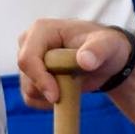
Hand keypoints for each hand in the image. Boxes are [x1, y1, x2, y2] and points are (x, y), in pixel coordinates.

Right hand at [16, 18, 133, 107]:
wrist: (105, 59)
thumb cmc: (105, 46)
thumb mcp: (107, 45)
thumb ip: (98, 50)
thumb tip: (84, 60)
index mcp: (42, 30)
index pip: (27, 59)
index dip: (39, 79)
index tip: (56, 96)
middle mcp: (30, 43)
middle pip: (26, 76)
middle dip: (46, 89)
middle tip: (71, 90)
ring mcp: (30, 60)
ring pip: (28, 89)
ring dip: (49, 96)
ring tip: (73, 85)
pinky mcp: (32, 76)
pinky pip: (31, 98)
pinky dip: (46, 103)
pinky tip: (65, 93)